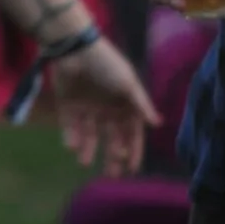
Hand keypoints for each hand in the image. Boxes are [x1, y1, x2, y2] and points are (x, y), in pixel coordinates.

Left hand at [49, 35, 159, 176]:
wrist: (73, 49)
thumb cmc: (106, 64)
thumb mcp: (128, 83)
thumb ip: (140, 105)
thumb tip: (157, 124)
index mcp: (124, 105)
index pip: (131, 133)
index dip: (132, 150)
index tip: (132, 168)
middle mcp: (107, 109)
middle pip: (111, 138)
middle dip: (111, 156)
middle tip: (111, 174)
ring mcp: (87, 107)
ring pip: (89, 135)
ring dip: (88, 149)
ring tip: (84, 162)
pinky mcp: (67, 104)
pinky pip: (70, 125)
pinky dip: (71, 137)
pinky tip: (72, 146)